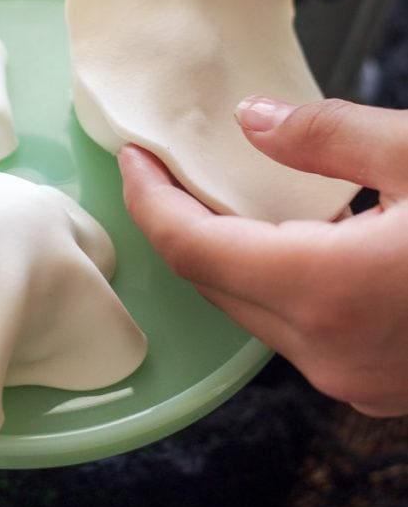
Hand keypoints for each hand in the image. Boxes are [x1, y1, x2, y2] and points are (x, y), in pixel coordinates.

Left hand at [119, 96, 407, 416]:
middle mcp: (329, 351)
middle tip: (171, 167)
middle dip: (181, 222)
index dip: (150, 201)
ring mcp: (352, 378)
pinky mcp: (372, 385)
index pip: (193, 249)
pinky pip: (294, 330)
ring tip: (227, 195)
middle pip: (214, 282)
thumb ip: (328, 136)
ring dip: (230, 255)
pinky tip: (295, 239)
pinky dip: (277, 284)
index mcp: (331, 290)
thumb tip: (252, 121)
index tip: (134, 159)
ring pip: (252, 311)